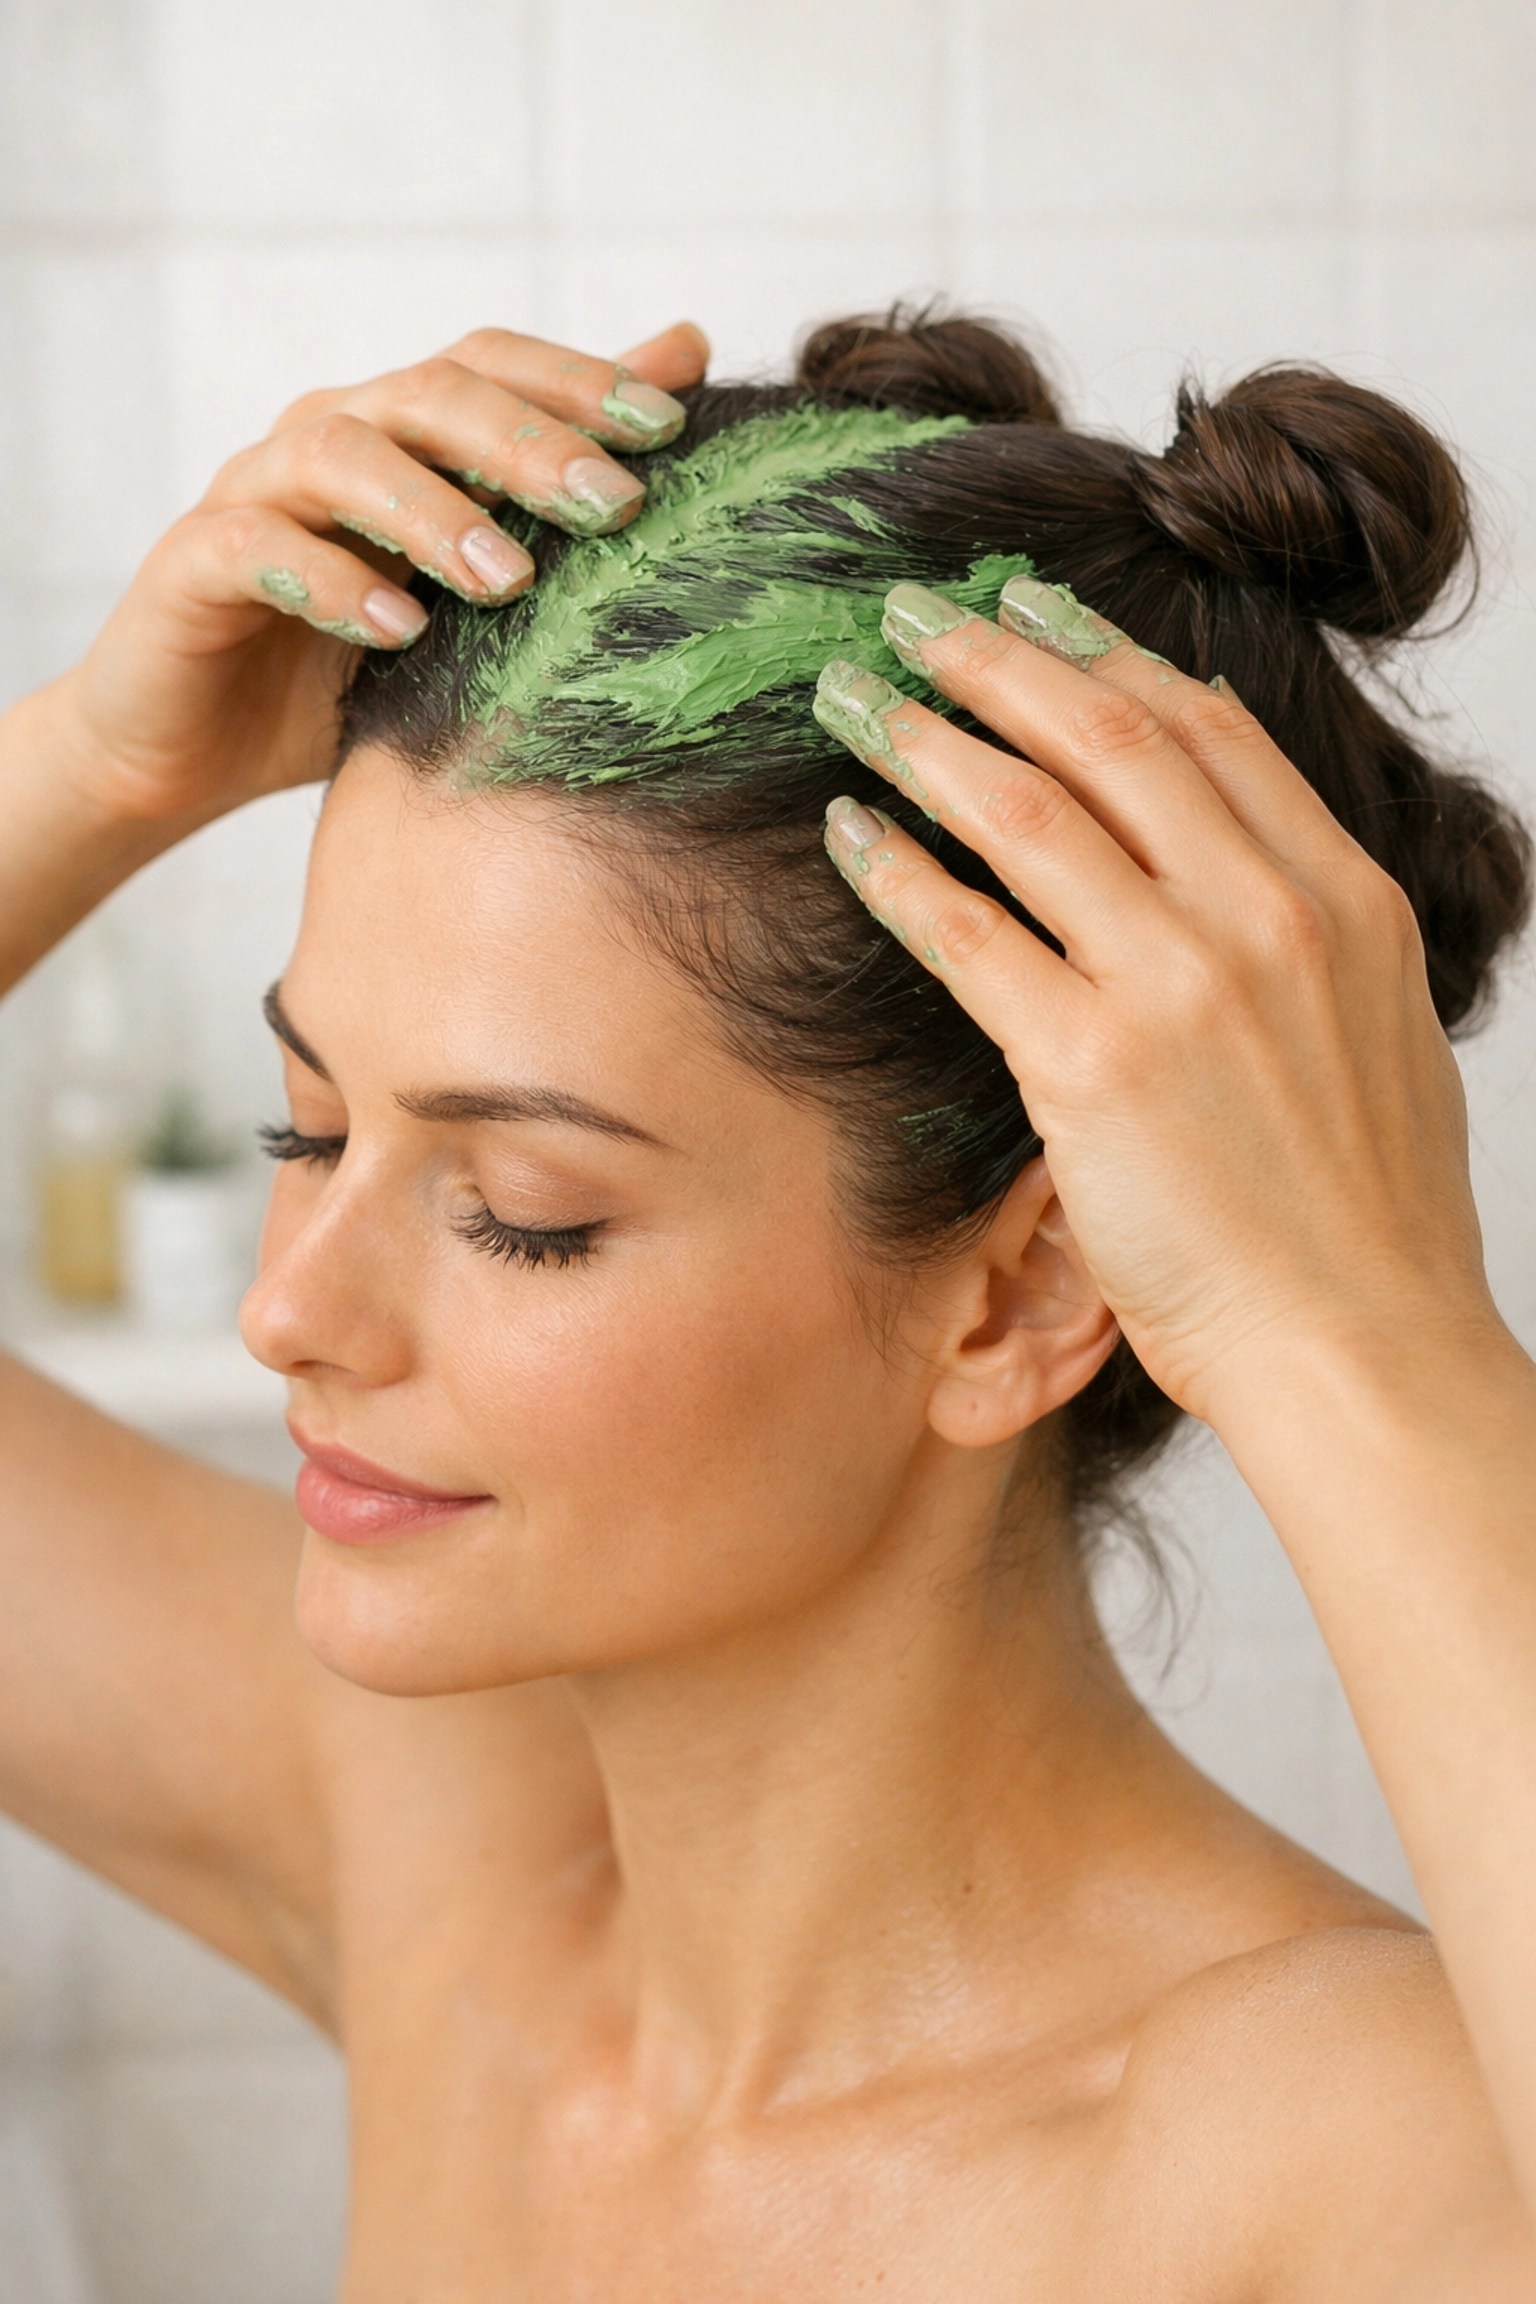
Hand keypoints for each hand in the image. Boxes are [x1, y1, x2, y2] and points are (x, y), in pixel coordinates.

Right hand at [47, 321, 708, 826]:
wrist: (194, 750)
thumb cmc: (350, 667)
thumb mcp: (470, 595)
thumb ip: (556, 491)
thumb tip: (686, 362)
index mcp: (394, 433)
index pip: (488, 366)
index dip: (576, 382)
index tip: (669, 428)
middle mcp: (323, 440)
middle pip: (426, 395)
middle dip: (528, 444)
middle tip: (615, 506)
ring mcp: (250, 495)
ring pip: (339, 455)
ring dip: (434, 512)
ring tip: (510, 582)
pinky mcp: (189, 567)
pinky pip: (253, 547)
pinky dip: (328, 580)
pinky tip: (396, 628)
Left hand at [815, 579, 1495, 1427]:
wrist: (1359, 1343)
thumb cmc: (1365, 1219)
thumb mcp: (1378, 1035)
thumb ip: (1309, 931)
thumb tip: (1238, 849)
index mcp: (1345, 900)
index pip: (1211, 732)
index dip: (1107, 656)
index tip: (1037, 610)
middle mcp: (1265, 916)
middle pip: (1109, 738)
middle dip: (999, 657)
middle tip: (918, 614)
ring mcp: (1180, 984)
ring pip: (1028, 813)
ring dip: (929, 737)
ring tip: (858, 695)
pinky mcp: (1092, 1066)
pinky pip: (970, 935)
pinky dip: (901, 873)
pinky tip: (849, 834)